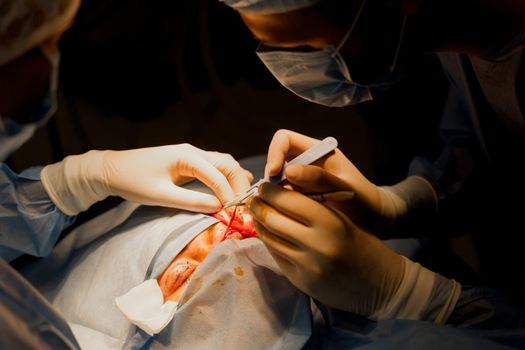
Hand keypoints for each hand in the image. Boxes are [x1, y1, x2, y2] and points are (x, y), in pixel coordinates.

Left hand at [41, 144, 252, 214]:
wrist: (112, 170)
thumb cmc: (133, 182)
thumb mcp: (161, 196)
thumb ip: (192, 201)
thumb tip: (219, 207)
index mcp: (187, 156)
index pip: (217, 175)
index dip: (229, 193)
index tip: (235, 211)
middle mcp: (193, 151)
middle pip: (227, 164)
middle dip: (238, 184)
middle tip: (244, 206)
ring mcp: (192, 154)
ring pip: (224, 162)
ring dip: (234, 179)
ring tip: (240, 199)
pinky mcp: (189, 161)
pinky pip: (215, 166)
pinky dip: (226, 177)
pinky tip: (230, 190)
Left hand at [248, 182, 403, 315]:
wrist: (381, 283)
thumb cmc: (362, 243)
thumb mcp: (343, 217)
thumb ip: (314, 205)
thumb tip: (278, 191)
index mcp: (330, 221)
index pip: (287, 199)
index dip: (270, 190)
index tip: (263, 185)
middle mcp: (316, 244)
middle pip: (272, 218)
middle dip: (258, 206)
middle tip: (253, 199)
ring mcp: (307, 266)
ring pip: (270, 238)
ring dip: (259, 224)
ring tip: (257, 214)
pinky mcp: (301, 281)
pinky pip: (276, 256)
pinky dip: (269, 242)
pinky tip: (268, 234)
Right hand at [265, 129, 436, 234]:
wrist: (373, 221)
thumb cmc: (363, 200)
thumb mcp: (345, 188)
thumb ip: (320, 178)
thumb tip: (288, 171)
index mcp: (318, 151)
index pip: (284, 139)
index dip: (274, 153)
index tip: (274, 174)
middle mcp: (306, 163)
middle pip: (275, 162)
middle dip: (271, 180)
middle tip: (273, 200)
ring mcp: (301, 181)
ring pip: (276, 182)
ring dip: (275, 196)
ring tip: (284, 213)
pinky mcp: (298, 198)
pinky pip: (281, 198)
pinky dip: (279, 207)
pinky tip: (287, 219)